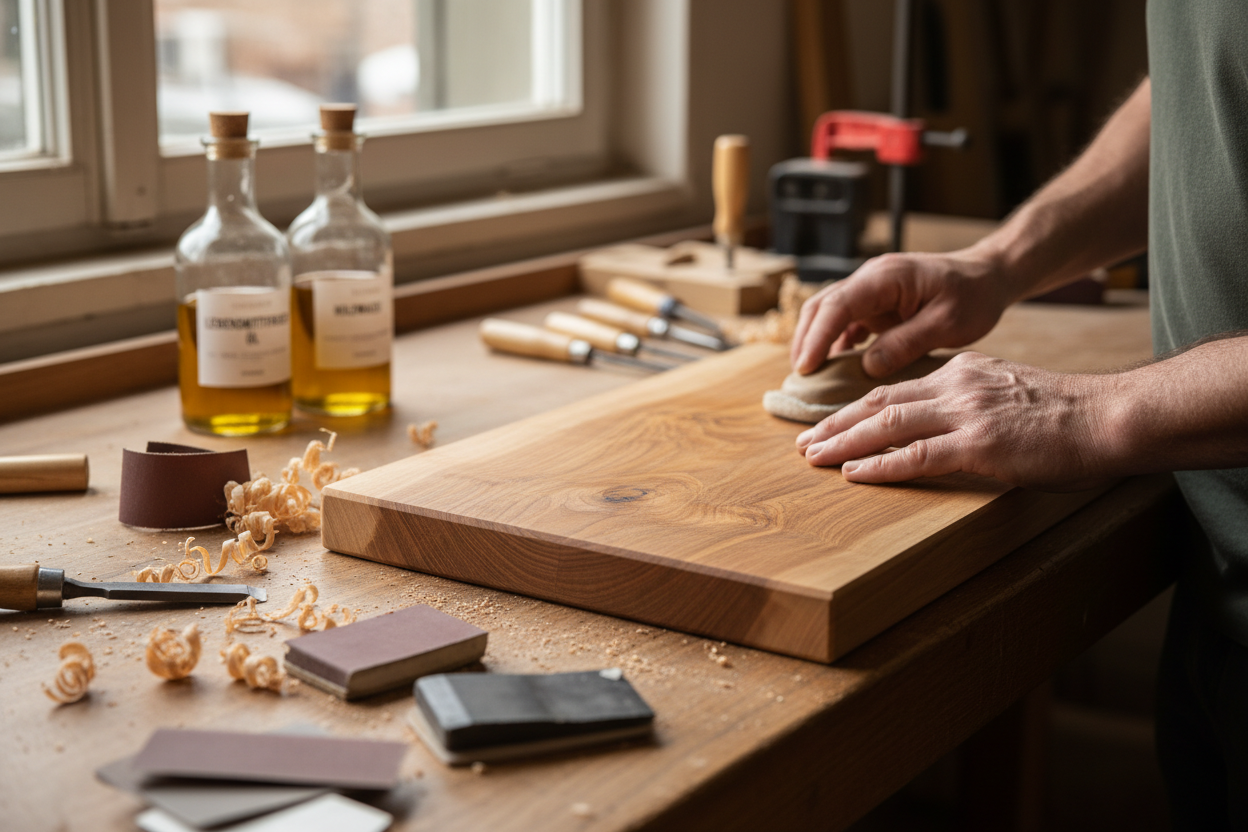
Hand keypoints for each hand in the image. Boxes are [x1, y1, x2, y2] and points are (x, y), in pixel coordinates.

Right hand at [790, 249, 1011, 377]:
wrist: (987, 277)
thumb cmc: (973, 296)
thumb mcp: (947, 324)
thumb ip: (906, 343)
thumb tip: (867, 367)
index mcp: (886, 277)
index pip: (838, 305)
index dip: (817, 337)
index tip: (806, 368)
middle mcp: (871, 279)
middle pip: (822, 306)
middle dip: (805, 340)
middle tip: (800, 376)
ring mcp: (870, 290)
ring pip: (828, 313)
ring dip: (815, 341)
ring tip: (809, 375)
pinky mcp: (875, 303)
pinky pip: (844, 321)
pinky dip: (833, 342)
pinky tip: (832, 366)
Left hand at [795, 352, 1118, 490]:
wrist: (1109, 416)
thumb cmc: (1068, 415)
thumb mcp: (1010, 394)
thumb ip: (973, 404)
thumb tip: (948, 428)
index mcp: (963, 373)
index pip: (895, 388)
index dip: (854, 407)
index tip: (827, 422)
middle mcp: (957, 386)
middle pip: (879, 401)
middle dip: (835, 423)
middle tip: (803, 441)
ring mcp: (967, 414)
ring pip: (888, 424)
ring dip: (844, 443)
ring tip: (813, 458)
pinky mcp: (980, 444)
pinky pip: (916, 456)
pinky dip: (881, 466)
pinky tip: (855, 474)